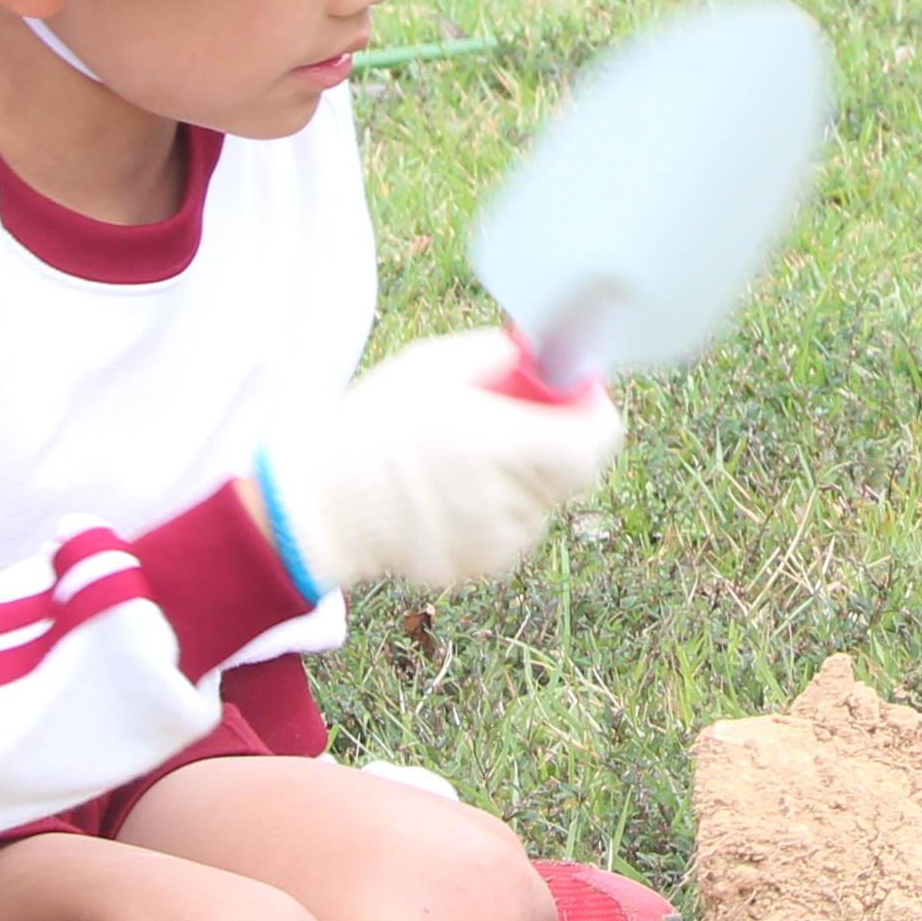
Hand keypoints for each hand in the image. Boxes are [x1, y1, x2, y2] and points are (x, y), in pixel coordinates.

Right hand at [255, 328, 623, 596]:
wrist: (322, 504)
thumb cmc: (375, 425)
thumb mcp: (435, 366)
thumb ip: (501, 356)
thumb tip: (549, 353)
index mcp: (504, 442)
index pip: (599, 436)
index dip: (593, 411)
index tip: (574, 394)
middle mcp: (511, 497)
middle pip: (576, 470)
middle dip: (557, 441)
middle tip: (515, 422)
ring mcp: (499, 539)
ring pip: (544, 501)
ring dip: (525, 477)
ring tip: (466, 460)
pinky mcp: (482, 566)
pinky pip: (513, 530)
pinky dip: (497, 510)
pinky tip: (451, 495)